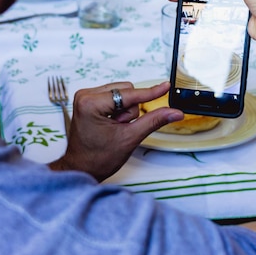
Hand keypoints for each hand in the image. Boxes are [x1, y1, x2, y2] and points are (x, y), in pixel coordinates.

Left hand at [50, 81, 182, 181]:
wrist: (82, 168)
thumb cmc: (98, 158)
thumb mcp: (130, 138)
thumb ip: (154, 121)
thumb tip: (174, 112)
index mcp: (91, 103)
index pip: (129, 94)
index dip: (150, 93)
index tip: (165, 86)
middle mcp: (85, 95)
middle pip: (126, 91)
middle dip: (130, 111)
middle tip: (120, 128)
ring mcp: (85, 97)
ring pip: (122, 93)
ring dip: (125, 111)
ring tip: (114, 128)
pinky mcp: (88, 100)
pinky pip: (114, 97)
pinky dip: (118, 110)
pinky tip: (111, 124)